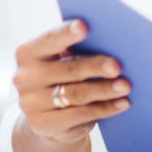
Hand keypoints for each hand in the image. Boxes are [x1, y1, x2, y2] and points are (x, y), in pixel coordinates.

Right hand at [12, 19, 130, 146]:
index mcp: (29, 52)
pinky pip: (79, 115)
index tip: (84, 26)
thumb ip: (80, 48)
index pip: (50, 39)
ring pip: (76, 94)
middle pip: (68, 68)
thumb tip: (114, 41)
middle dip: (95, 66)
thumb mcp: (64, 58)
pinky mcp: (42, 124)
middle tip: (117, 66)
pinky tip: (122, 103)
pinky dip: (104, 108)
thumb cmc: (64, 73)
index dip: (67, 33)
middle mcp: (25, 76)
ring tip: (126, 86)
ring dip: (104, 89)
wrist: (49, 115)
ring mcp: (30, 103)